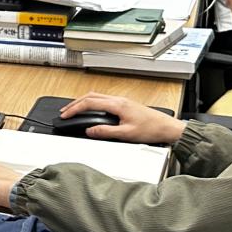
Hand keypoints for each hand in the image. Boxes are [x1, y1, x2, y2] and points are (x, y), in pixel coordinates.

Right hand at [58, 92, 186, 145]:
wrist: (168, 128)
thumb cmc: (151, 130)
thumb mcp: (126, 134)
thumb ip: (106, 132)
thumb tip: (90, 130)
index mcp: (117, 104)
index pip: (89, 103)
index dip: (75, 109)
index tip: (65, 115)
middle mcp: (119, 100)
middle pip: (90, 96)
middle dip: (75, 103)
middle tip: (64, 112)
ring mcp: (122, 101)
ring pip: (96, 96)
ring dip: (83, 102)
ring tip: (73, 110)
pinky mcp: (125, 104)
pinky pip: (103, 99)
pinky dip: (92, 103)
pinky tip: (90, 110)